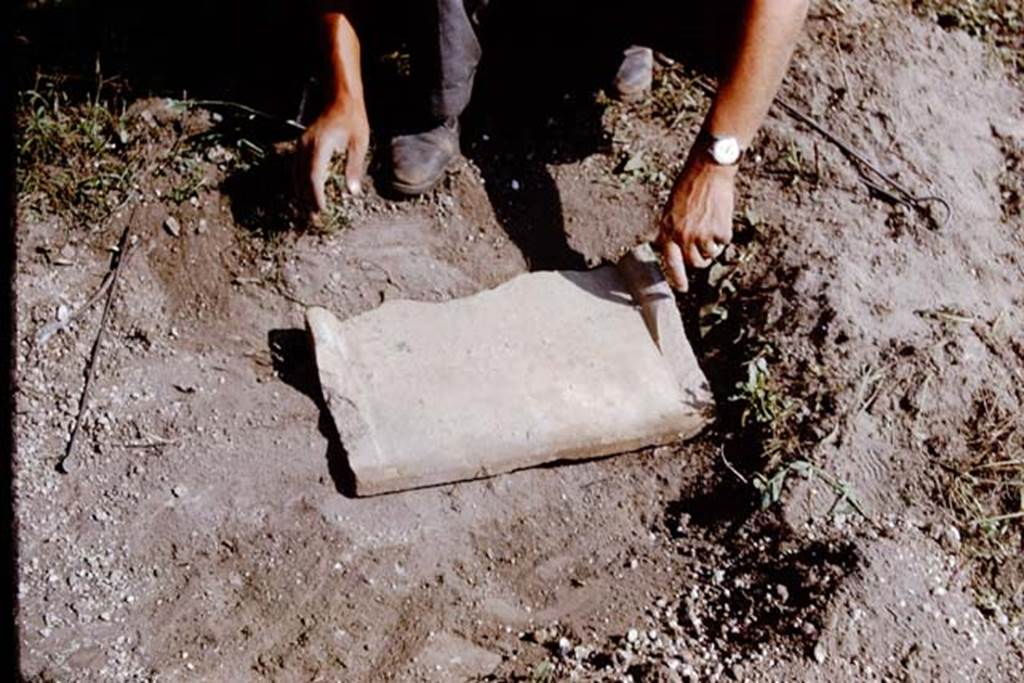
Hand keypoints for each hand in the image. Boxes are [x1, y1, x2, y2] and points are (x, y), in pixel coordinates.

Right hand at [295, 100, 368, 211]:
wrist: (340, 100)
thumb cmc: (353, 121)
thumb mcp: (359, 145)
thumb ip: (354, 168)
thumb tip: (352, 193)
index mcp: (320, 146)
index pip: (314, 177)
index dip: (315, 196)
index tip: (320, 211)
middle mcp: (306, 146)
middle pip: (302, 179)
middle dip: (306, 200)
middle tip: (313, 220)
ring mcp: (301, 145)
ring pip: (296, 175)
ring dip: (300, 194)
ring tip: (307, 212)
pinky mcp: (301, 146)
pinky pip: (296, 168)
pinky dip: (299, 183)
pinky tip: (303, 195)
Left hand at [656, 157, 736, 291]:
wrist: (708, 170)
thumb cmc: (689, 186)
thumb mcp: (671, 208)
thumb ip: (670, 229)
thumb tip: (667, 247)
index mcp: (669, 231)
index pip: (671, 261)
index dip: (677, 277)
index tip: (683, 289)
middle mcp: (683, 236)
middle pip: (694, 263)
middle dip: (701, 259)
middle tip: (704, 249)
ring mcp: (702, 235)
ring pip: (710, 254)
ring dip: (713, 244)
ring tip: (711, 224)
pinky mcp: (719, 231)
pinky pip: (724, 242)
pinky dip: (724, 232)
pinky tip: (720, 216)